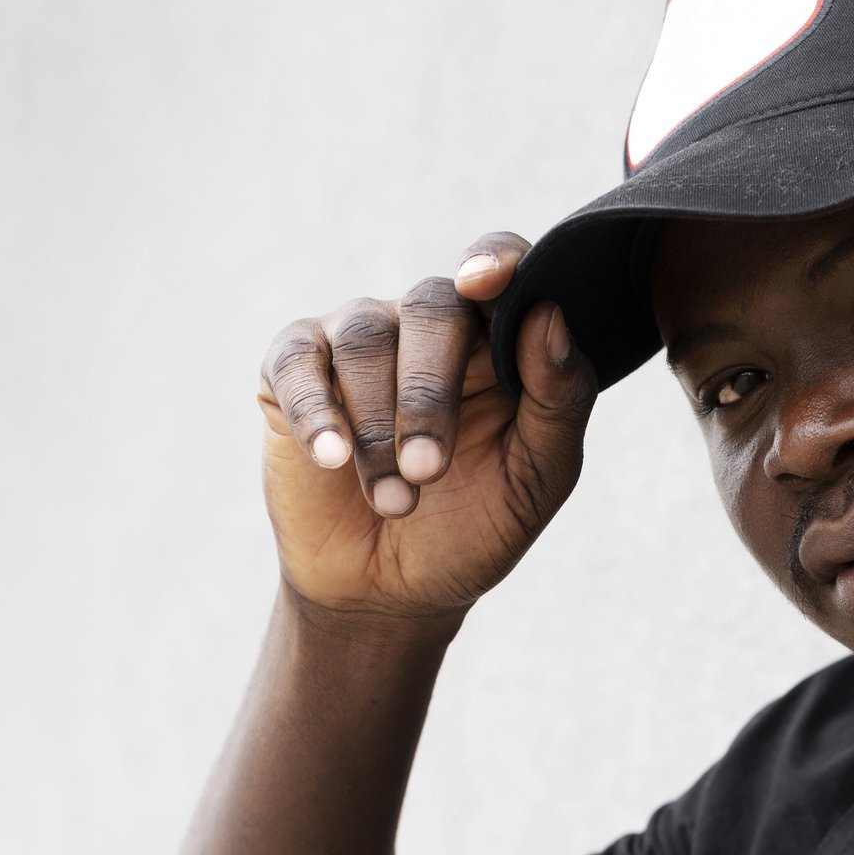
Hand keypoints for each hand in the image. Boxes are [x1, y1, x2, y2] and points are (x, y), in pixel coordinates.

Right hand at [255, 235, 594, 622]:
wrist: (387, 595)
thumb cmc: (472, 529)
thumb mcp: (536, 478)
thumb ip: (559, 399)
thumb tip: (549, 317)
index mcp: (495, 342)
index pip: (502, 267)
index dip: (495, 259)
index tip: (484, 282)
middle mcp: (426, 327)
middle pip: (431, 308)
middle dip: (429, 394)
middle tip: (428, 471)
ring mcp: (358, 342)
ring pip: (365, 340)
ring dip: (379, 428)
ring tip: (395, 501)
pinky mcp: (294, 370)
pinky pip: (299, 362)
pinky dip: (316, 410)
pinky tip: (331, 457)